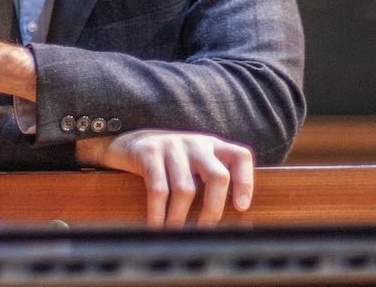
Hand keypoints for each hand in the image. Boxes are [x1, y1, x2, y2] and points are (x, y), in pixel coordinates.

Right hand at [76, 129, 253, 226]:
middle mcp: (196, 143)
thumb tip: (227, 222)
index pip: (240, 156)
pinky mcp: (149, 153)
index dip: (246, 181)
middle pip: (218, 176)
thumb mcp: (194, 162)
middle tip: (204, 230)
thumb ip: (210, 180)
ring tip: (176, 234)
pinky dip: (159, 212)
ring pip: (185, 188)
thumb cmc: (169, 162)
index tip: (241, 207)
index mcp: (212, 146)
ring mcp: (172, 146)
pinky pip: (158, 188)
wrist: (129, 141)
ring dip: (181, 218)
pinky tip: (157, 225)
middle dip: (213, 209)